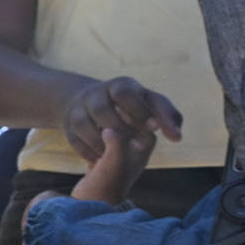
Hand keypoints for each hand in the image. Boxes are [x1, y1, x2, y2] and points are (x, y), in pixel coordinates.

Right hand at [60, 76, 182, 164]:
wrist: (92, 104)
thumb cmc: (133, 106)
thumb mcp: (151, 103)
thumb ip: (168, 116)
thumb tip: (176, 137)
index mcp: (120, 85)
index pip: (125, 93)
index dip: (138, 110)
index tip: (153, 128)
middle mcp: (96, 93)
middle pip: (101, 109)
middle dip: (120, 129)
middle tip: (137, 147)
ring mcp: (78, 109)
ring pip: (82, 124)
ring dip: (101, 143)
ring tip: (117, 154)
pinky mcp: (68, 125)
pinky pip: (74, 139)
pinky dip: (88, 151)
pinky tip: (102, 159)